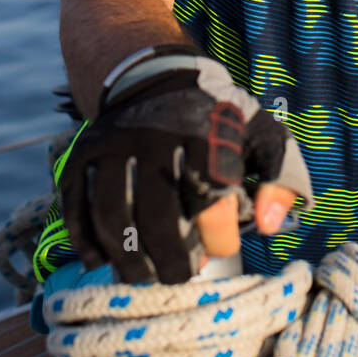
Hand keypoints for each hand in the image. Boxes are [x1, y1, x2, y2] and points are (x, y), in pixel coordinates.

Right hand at [58, 50, 308, 284]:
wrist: (157, 78)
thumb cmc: (218, 121)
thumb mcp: (262, 136)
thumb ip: (280, 179)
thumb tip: (266, 226)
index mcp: (204, 132)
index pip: (210, 195)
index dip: (218, 235)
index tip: (223, 249)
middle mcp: (155, 135)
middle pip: (156, 213)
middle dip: (169, 260)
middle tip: (178, 278)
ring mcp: (113, 143)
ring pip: (112, 212)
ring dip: (126, 257)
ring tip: (143, 278)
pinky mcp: (83, 152)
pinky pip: (77, 203)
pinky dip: (85, 239)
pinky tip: (101, 261)